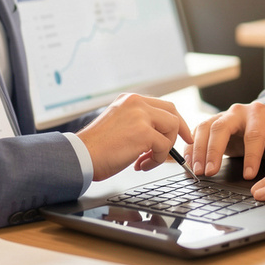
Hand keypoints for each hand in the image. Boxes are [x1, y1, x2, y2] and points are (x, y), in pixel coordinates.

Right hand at [76, 93, 191, 180]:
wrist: (80, 156)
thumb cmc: (95, 148)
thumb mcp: (119, 125)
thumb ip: (138, 123)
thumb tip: (159, 134)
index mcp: (129, 100)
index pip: (161, 105)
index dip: (174, 120)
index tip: (181, 132)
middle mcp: (136, 102)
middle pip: (172, 111)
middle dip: (181, 129)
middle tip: (184, 144)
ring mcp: (141, 115)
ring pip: (172, 128)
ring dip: (164, 149)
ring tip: (146, 161)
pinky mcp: (143, 132)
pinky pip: (164, 146)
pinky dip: (156, 160)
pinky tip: (140, 165)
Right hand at [188, 102, 264, 180]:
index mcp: (259, 114)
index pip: (253, 135)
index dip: (251, 156)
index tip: (248, 175)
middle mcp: (238, 112)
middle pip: (221, 127)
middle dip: (214, 151)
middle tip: (210, 172)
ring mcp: (222, 116)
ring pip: (205, 128)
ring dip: (198, 151)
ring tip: (198, 171)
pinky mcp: (211, 124)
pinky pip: (197, 133)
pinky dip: (191, 148)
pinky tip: (190, 163)